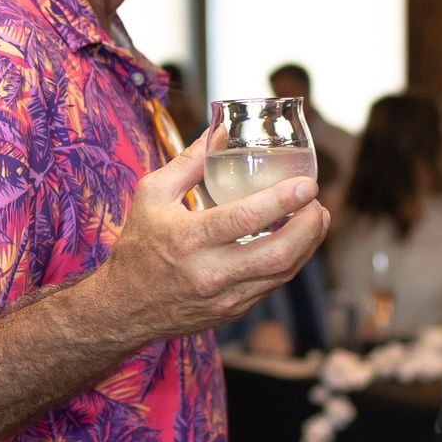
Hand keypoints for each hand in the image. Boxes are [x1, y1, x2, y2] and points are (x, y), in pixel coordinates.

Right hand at [102, 132, 328, 346]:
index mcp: (189, 239)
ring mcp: (225, 297)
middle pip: (278, 254)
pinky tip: (296, 242)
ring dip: (308, 245)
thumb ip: (190, 162)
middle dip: (309, 227)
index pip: (246, 219)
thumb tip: (221, 130)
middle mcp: (210, 273)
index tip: (308, 183)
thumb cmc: (137, 246)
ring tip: (316, 218)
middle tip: (318, 202)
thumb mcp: (152, 195)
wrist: (122, 307)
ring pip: (283, 274)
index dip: (283, 200)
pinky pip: (272, 286)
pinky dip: (290, 262)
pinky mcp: (232, 311)